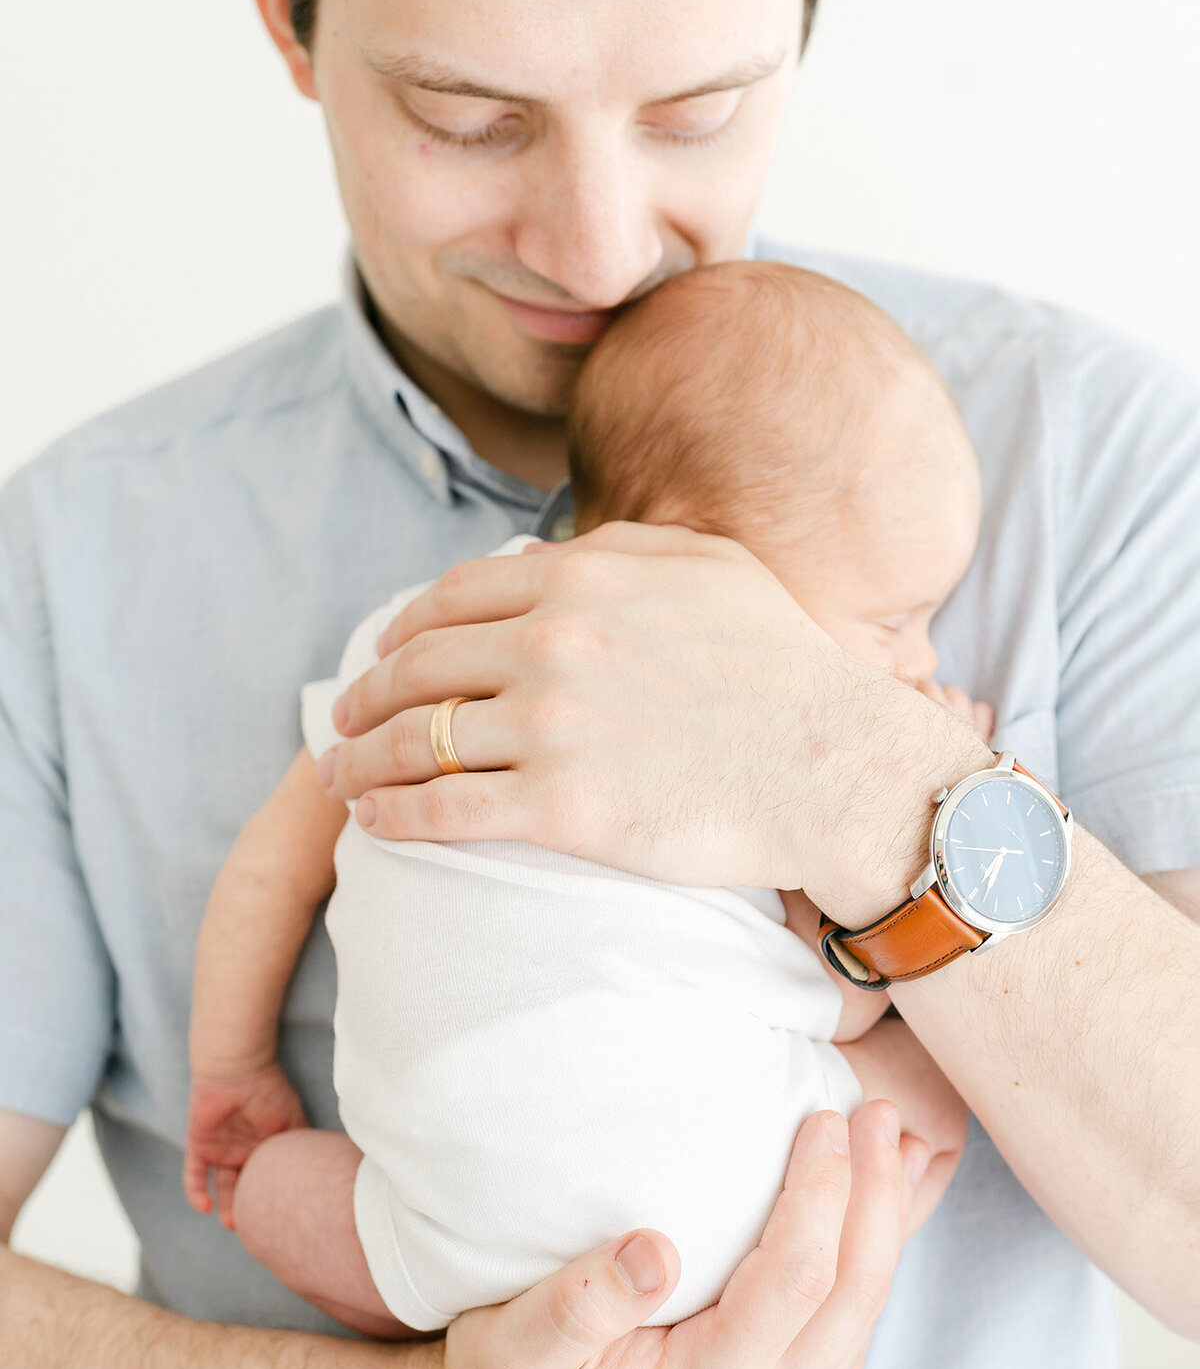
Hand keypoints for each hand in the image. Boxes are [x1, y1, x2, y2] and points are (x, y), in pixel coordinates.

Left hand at [184, 1064, 308, 1229]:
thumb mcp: (294, 1123)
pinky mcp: (200, 1146)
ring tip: (233, 1224)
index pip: (268, 1179)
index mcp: (266, 1147)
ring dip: (226, 1206)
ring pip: (222, 1186)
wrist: (239, 1068)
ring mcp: (221, 1149)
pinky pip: (194, 1175)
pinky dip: (197, 1192)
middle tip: (258, 1230)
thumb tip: (324, 1173)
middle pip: (246, 1187)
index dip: (273, 1198)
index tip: (282, 1220)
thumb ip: (303, 1148)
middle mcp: (244, 1151)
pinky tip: (205, 1208)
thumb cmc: (270, 1091)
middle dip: (250, 1209)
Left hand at [317, 523, 987, 923]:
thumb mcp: (713, 568)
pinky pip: (443, 809)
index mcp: (583, 580)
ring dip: (361, 759)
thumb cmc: (786, 668)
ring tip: (342, 775)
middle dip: (365, 694)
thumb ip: (624, 546)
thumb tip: (548, 551)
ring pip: (415, 739)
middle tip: (344, 716)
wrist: (837, 767)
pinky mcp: (561, 809)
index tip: (384, 656)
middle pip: (417, 667)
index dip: (401, 630)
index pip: (452, 599)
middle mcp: (554, 644)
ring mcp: (553, 727)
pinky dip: (393, 815)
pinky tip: (375, 822)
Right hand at [431, 1101, 928, 1368]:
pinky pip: (848, 1338)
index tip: (823, 1117)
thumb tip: (653, 1248)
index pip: (795, 1279)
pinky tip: (874, 1214)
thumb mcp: (514, 1343)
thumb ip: (581, 1303)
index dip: (820, 1190)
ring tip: (898, 1147)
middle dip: (875, 1195)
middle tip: (879, 1112)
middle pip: (852, 1297)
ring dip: (886, 1227)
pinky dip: (868, 1268)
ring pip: (862, 1320)